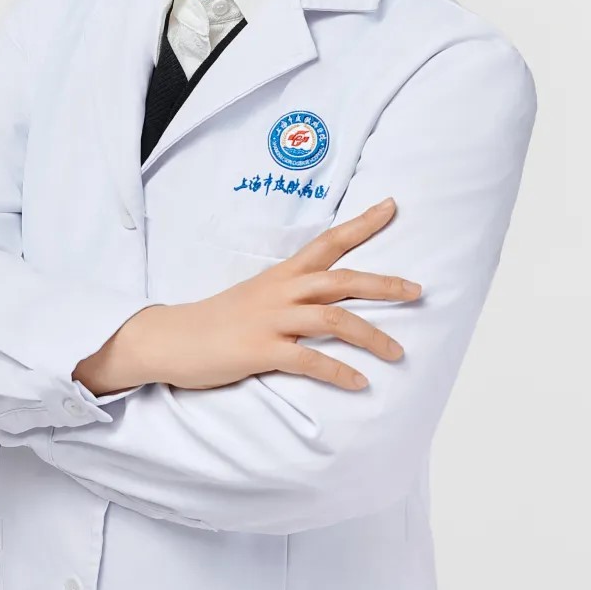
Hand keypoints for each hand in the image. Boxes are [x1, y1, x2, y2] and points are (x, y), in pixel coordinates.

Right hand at [141, 197, 419, 391]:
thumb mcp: (257, 294)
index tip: (392, 205)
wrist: (172, 338)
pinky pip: (308, 361)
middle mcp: (281, 291)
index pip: (329, 241)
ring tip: (398, 352)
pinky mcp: (261, 350)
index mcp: (282, 274)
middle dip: (383, 285)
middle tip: (417, 291)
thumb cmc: (219, 319)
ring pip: (333, 320)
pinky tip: (359, 384)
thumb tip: (326, 297)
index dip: (362, 224)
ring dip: (371, 336)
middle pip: (342, 280)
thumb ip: (291, 293)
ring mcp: (271, 320)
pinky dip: (338, 372)